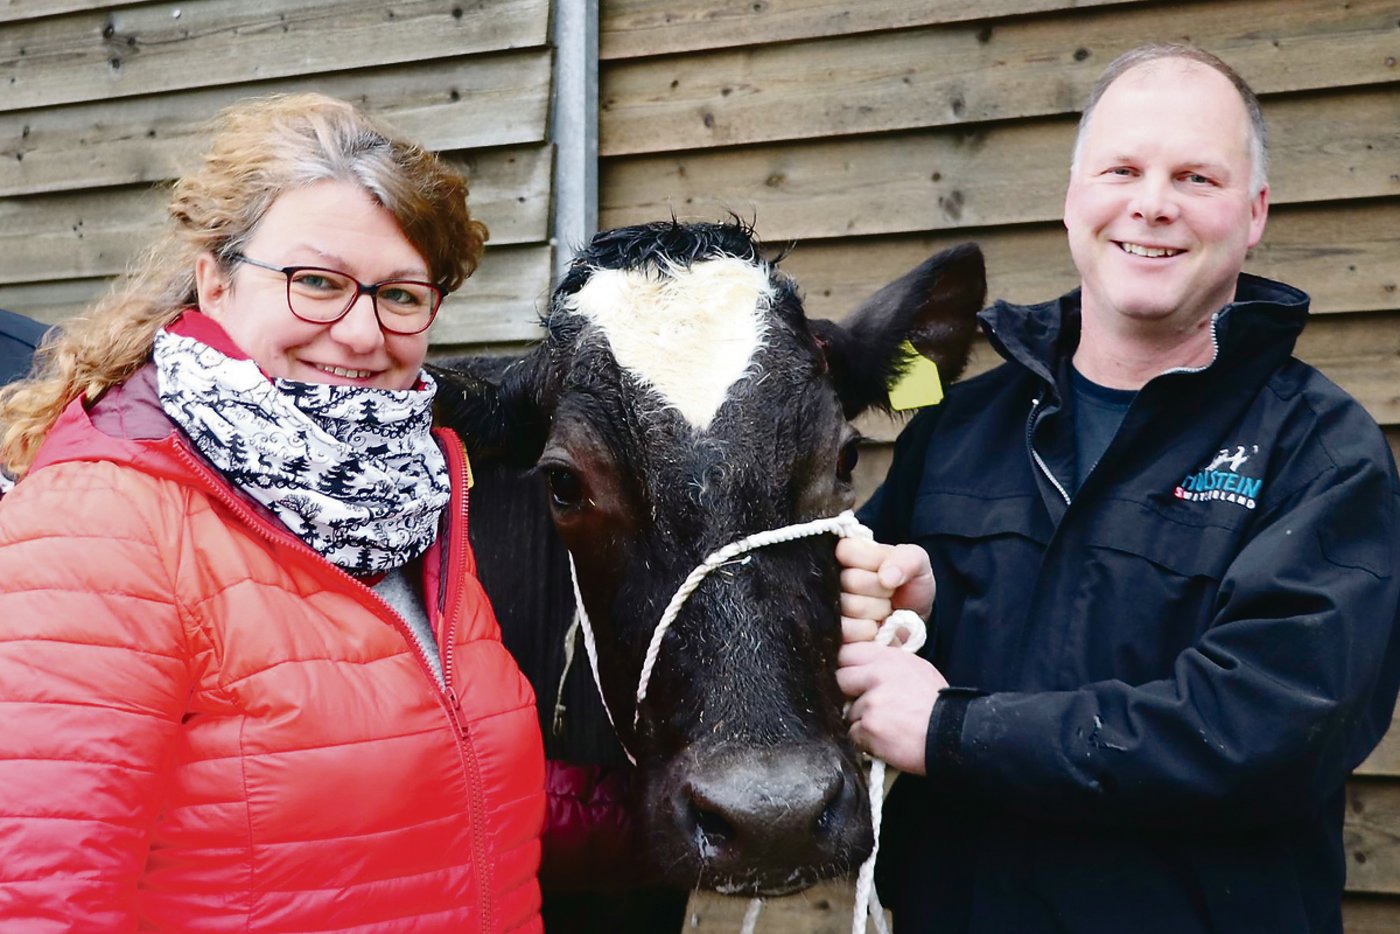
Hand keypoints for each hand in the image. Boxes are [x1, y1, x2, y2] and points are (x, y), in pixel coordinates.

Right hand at [835, 538, 934, 642]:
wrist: (910, 623)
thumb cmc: (908, 586)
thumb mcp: (917, 563)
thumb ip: (908, 558)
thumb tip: (886, 578)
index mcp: (844, 554)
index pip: (846, 551)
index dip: (873, 564)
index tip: (885, 572)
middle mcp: (827, 578)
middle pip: (851, 581)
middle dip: (881, 591)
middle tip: (887, 595)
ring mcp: (825, 608)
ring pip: (850, 607)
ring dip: (876, 613)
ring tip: (881, 612)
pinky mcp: (829, 635)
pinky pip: (845, 634)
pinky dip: (868, 634)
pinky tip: (875, 629)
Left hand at [836, 641, 948, 774]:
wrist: (951, 736)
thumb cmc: (937, 704)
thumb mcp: (917, 669)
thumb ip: (888, 664)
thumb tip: (864, 665)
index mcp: (888, 658)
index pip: (847, 652)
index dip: (848, 666)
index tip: (853, 677)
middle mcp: (876, 676)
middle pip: (839, 678)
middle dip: (848, 692)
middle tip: (866, 703)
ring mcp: (870, 702)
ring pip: (847, 710)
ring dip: (860, 720)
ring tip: (885, 725)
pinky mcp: (868, 727)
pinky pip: (852, 733)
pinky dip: (864, 739)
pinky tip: (884, 739)